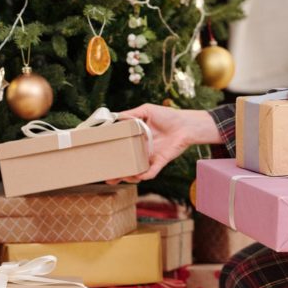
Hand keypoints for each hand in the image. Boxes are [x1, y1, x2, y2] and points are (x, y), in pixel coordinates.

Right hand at [107, 105, 221, 182]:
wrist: (186, 124)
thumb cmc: (168, 115)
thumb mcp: (147, 110)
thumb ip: (131, 114)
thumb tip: (115, 116)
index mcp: (137, 138)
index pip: (121, 148)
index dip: (112, 154)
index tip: (101, 157)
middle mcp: (142, 149)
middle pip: (127, 163)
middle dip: (117, 172)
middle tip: (107, 177)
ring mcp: (151, 157)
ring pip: (137, 171)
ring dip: (129, 176)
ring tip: (121, 178)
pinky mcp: (161, 161)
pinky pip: (152, 172)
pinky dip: (145, 175)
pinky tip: (138, 176)